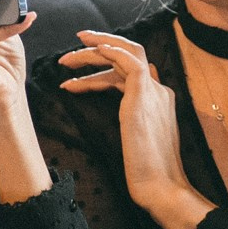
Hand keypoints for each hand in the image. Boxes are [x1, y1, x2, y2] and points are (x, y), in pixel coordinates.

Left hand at [57, 28, 212, 228]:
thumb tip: (120, 120)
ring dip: (95, 50)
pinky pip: (129, 61)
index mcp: (159, 101)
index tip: (80, 72)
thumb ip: (131, 124)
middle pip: (133, 54)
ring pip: (127, 53)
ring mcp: (154, 92)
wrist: (161, 186)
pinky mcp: (144, 96)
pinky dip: (111, 51)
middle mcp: (159, 92)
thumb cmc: (148, 173)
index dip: (104, 68)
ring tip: (66, 58)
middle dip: (103, 44)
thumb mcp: (138, 143)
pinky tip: (91, 52)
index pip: (131, 72)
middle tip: (76, 43)